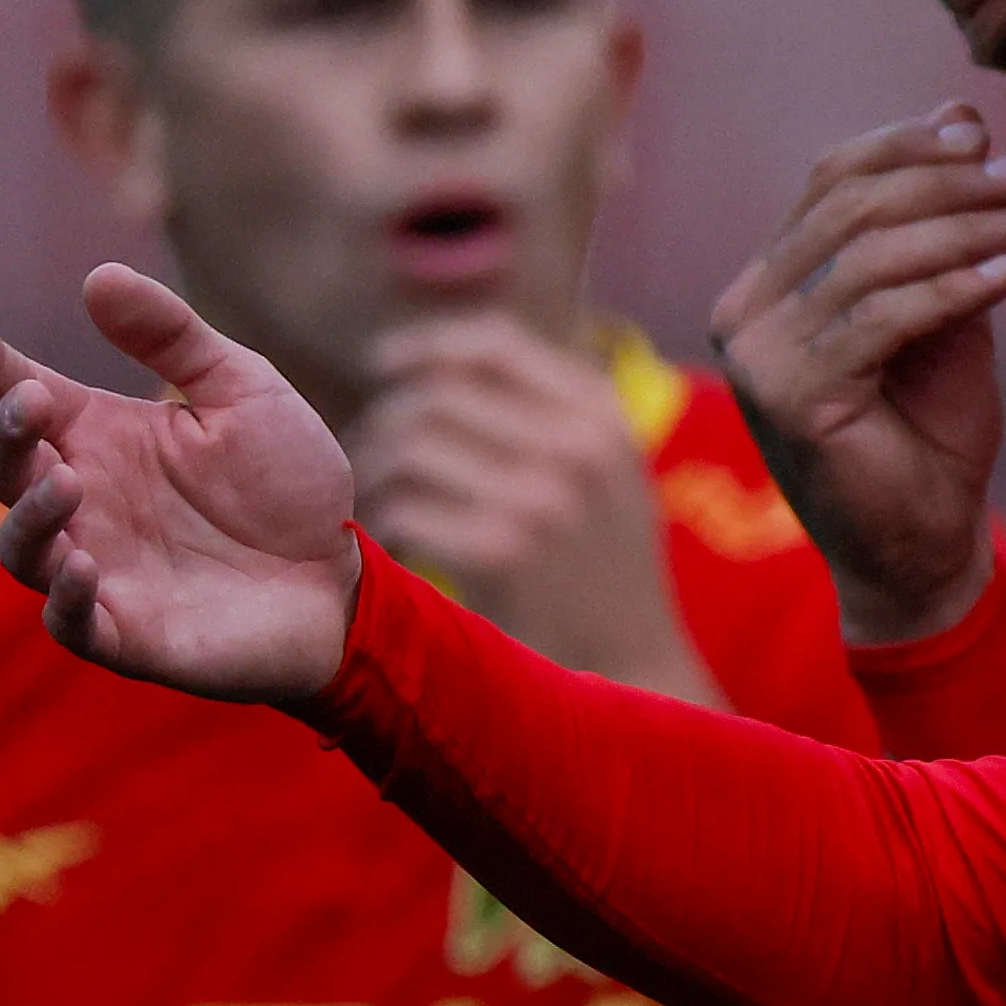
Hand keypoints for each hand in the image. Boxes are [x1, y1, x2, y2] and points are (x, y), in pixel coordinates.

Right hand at [0, 266, 362, 699]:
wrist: (344, 579)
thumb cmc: (288, 487)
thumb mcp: (246, 393)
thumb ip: (175, 338)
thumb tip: (99, 275)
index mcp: (101, 438)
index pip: (21, 400)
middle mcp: (85, 502)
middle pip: (6, 470)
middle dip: (5, 436)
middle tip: (34, 403)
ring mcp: (100, 569)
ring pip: (23, 549)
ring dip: (32, 515)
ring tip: (67, 481)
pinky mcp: (128, 634)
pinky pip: (70, 623)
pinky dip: (65, 598)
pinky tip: (82, 566)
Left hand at [353, 316, 708, 699]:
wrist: (632, 660)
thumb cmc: (603, 564)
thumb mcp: (609, 471)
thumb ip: (551, 410)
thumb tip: (442, 356)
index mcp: (603, 416)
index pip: (494, 345)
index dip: (426, 347)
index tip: (385, 365)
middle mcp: (577, 446)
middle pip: (437, 394)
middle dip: (387, 420)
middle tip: (373, 455)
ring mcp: (541, 498)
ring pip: (410, 445)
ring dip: (376, 470)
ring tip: (382, 497)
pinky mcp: (501, 552)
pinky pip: (404, 507)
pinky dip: (386, 522)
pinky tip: (401, 543)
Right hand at [708, 108, 1005, 644]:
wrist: (922, 549)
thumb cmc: (931, 434)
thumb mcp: (945, 315)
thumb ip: (945, 231)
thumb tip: (962, 118)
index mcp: (772, 282)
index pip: (831, 183)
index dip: (908, 148)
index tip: (985, 137)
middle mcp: (748, 311)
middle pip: (850, 209)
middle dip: (949, 185)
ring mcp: (761, 355)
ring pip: (870, 257)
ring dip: (967, 229)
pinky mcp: (793, 397)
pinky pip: (882, 318)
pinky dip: (953, 288)